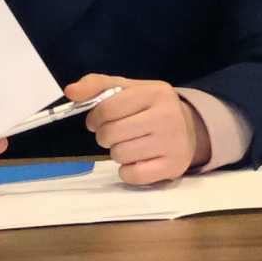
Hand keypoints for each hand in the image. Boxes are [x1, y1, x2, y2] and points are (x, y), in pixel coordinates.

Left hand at [68, 73, 207, 186]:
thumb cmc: (151, 108)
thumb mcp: (129, 89)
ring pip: (119, 155)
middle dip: (106, 136)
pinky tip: (139, 161)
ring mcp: (173, 143)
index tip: (98, 121)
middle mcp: (168, 116)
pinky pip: (132, 175)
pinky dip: (128, 171)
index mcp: (156, 93)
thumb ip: (97, 85)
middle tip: (116, 134)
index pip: (108, 108)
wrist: (190, 129)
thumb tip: (71, 91)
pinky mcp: (173, 167)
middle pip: (111, 133)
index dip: (95, 117)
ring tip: (131, 145)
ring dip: (118, 152)